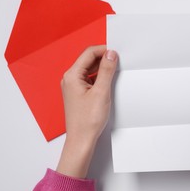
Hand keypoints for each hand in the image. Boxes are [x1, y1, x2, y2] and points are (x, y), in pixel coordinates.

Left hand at [56, 45, 117, 177]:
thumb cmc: (87, 120)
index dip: (104, 50)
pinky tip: (108, 84)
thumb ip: (106, 70)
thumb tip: (111, 55)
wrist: (81, 140)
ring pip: (89, 70)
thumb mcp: (101, 92)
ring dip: (102, 70)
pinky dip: (99, 78)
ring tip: (115, 74)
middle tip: (119, 63)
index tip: (117, 53)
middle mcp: (70, 79)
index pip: (89, 53)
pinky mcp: (78, 94)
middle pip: (88, 60)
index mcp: (72, 75)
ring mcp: (73, 87)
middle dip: (104, 60)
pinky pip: (89, 79)